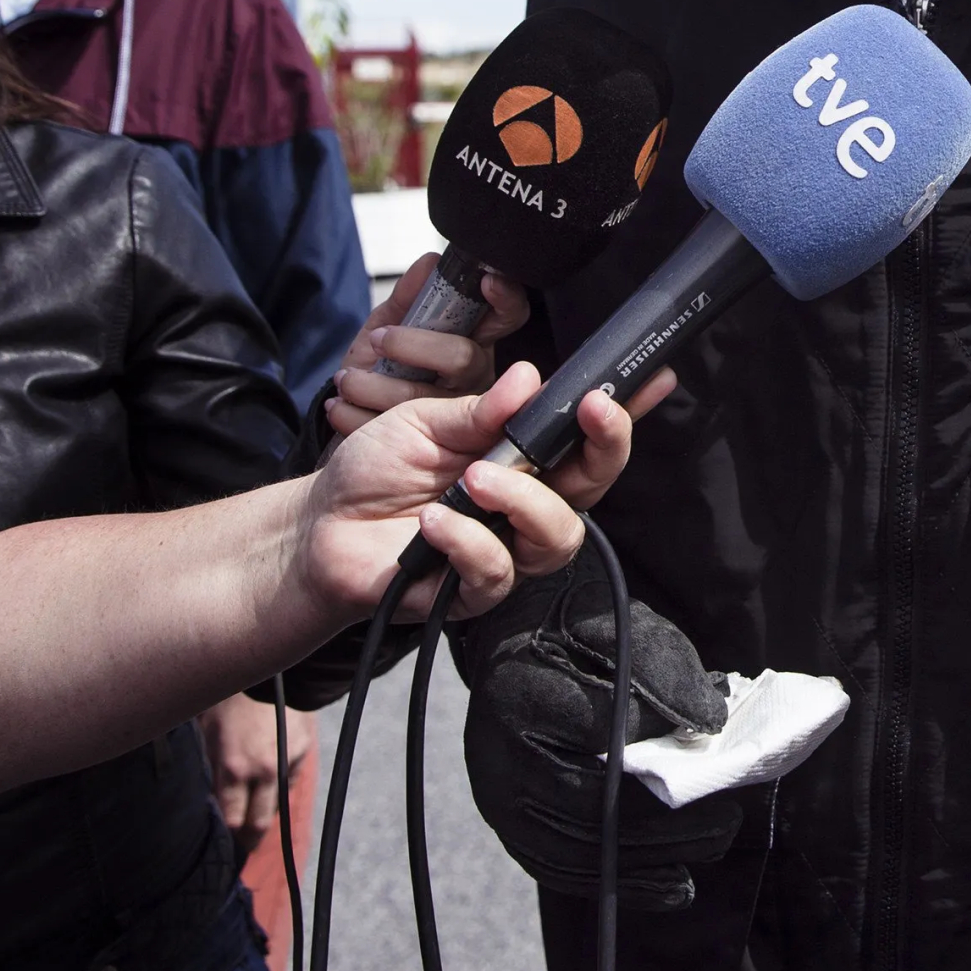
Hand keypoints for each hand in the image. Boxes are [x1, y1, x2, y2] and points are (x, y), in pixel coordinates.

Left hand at [198, 692, 298, 858]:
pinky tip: (269, 773)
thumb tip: (208, 788)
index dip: (228, 834)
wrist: (269, 666)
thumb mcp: (206, 728)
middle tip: (244, 848)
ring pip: (276, 803)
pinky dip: (279, 781)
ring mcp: (284, 762)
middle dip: (250, 840)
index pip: (231, 820)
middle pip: (258, 823)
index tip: (224, 841)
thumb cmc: (228, 696)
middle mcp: (261, 772)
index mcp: (232, 769)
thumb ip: (209, 763)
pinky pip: (289, 776)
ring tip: (254, 814)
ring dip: (265, 810)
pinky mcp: (300, 750)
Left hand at [299, 360, 676, 623]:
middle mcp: (524, 503)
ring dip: (525, 500)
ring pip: (558, 535)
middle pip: (595, 484)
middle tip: (590, 408)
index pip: (585, 436)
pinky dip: (468, 543)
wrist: (317, 528)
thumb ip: (479, 409)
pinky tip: (433, 524)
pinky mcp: (473, 592)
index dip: (626, 413)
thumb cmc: (372, 471)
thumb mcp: (422, 421)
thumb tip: (530, 378)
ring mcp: (505, 548)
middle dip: (605, 445)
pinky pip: (497, 572)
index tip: (653, 379)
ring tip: (473, 479)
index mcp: (521, 457)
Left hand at [326, 253, 532, 441]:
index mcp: (472, 340)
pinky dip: (356, 413)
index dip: (505, 299)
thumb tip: (430, 263)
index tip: (485, 281)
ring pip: (422, 397)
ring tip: (346, 381)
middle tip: (378, 340)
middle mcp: (474, 378)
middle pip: (464, 357)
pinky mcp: (428, 447)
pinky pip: (392, 428)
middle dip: (413, 345)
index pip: (507, 316)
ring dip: (371, 384)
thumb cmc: (379, 367)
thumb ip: (407, 297)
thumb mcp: (387, 325)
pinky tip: (342, 407)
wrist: (351, 418)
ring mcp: (457, 415)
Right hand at [457, 564, 743, 908]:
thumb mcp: (623, 627)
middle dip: (667, 826)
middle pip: (589, 810)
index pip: (605, 733)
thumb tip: (709, 724)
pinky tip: (669, 882)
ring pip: (576, 852)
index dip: (665, 755)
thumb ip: (665, 670)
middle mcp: (500, 755)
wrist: (514, 639)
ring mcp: (499, 798)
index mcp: (527, 695)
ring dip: (648, 864)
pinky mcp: (510, 826)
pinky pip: (564, 867)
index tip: (718, 761)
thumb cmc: (577, 632)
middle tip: (725, 824)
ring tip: (705, 856)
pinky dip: (620, 880)